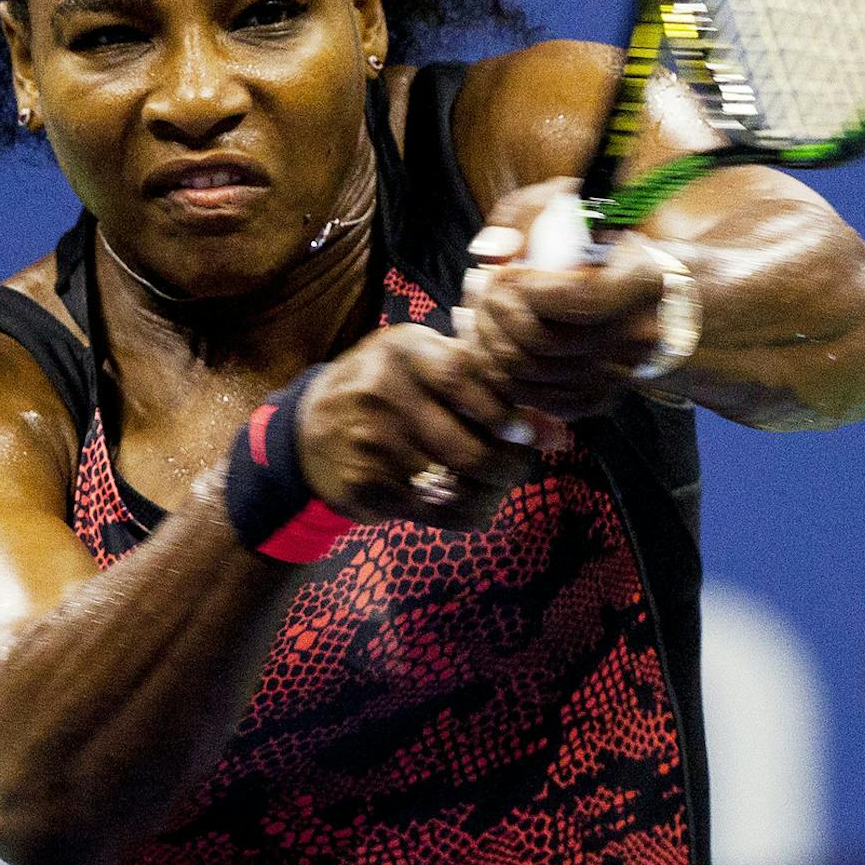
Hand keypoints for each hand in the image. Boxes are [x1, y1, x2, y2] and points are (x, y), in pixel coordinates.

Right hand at [296, 322, 534, 529]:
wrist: (307, 428)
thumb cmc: (385, 388)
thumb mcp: (422, 364)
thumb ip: (485, 385)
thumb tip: (557, 432)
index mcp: (404, 352)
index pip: (464, 380)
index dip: (504, 413)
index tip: (526, 433)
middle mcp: (383, 393)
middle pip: (467, 447)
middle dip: (507, 466)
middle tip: (519, 466)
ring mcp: (371, 444)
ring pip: (455, 486)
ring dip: (488, 493)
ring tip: (494, 485)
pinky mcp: (364, 485)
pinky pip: (432, 513)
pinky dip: (461, 512)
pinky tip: (464, 501)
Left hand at [460, 178, 685, 421]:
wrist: (654, 296)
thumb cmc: (608, 241)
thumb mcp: (577, 205)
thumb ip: (528, 214)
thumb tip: (489, 251)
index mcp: (642, 284)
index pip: (578, 298)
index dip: (527, 288)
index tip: (506, 269)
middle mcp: (634, 338)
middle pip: (544, 343)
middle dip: (495, 314)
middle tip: (480, 289)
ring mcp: (615, 376)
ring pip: (529, 374)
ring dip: (487, 342)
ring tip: (476, 311)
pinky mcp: (595, 399)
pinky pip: (533, 398)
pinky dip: (500, 374)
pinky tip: (488, 342)